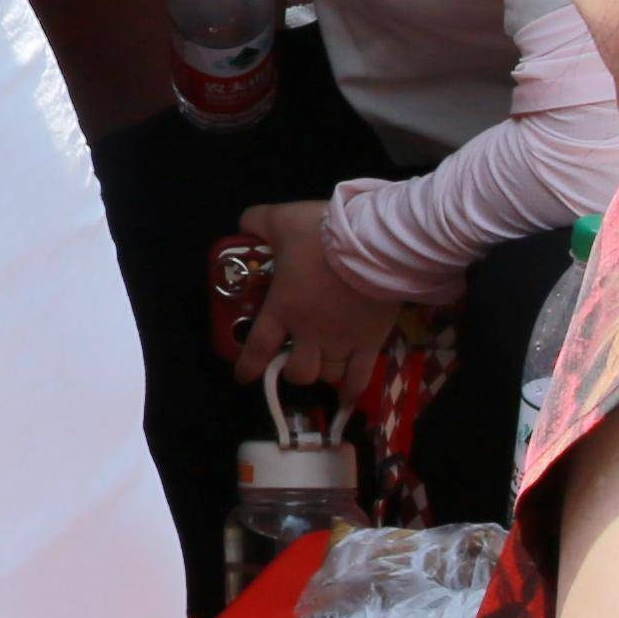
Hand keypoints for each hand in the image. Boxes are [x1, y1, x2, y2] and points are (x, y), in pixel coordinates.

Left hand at [232, 198, 405, 388]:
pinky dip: (352, 391)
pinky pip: (360, 378)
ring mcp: (342, 341)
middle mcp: (310, 333)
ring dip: (323, 373)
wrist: (375, 242)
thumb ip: (257, 221)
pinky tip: (348, 398)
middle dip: (294, 369)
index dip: (248, 366)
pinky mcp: (371, 342)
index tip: (243, 376)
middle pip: (298, 372)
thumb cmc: (323, 233)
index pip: (258, 348)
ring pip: (328, 376)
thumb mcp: (281, 219)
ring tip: (324, 362)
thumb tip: (244, 225)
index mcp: (283, 308)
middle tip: (296, 356)